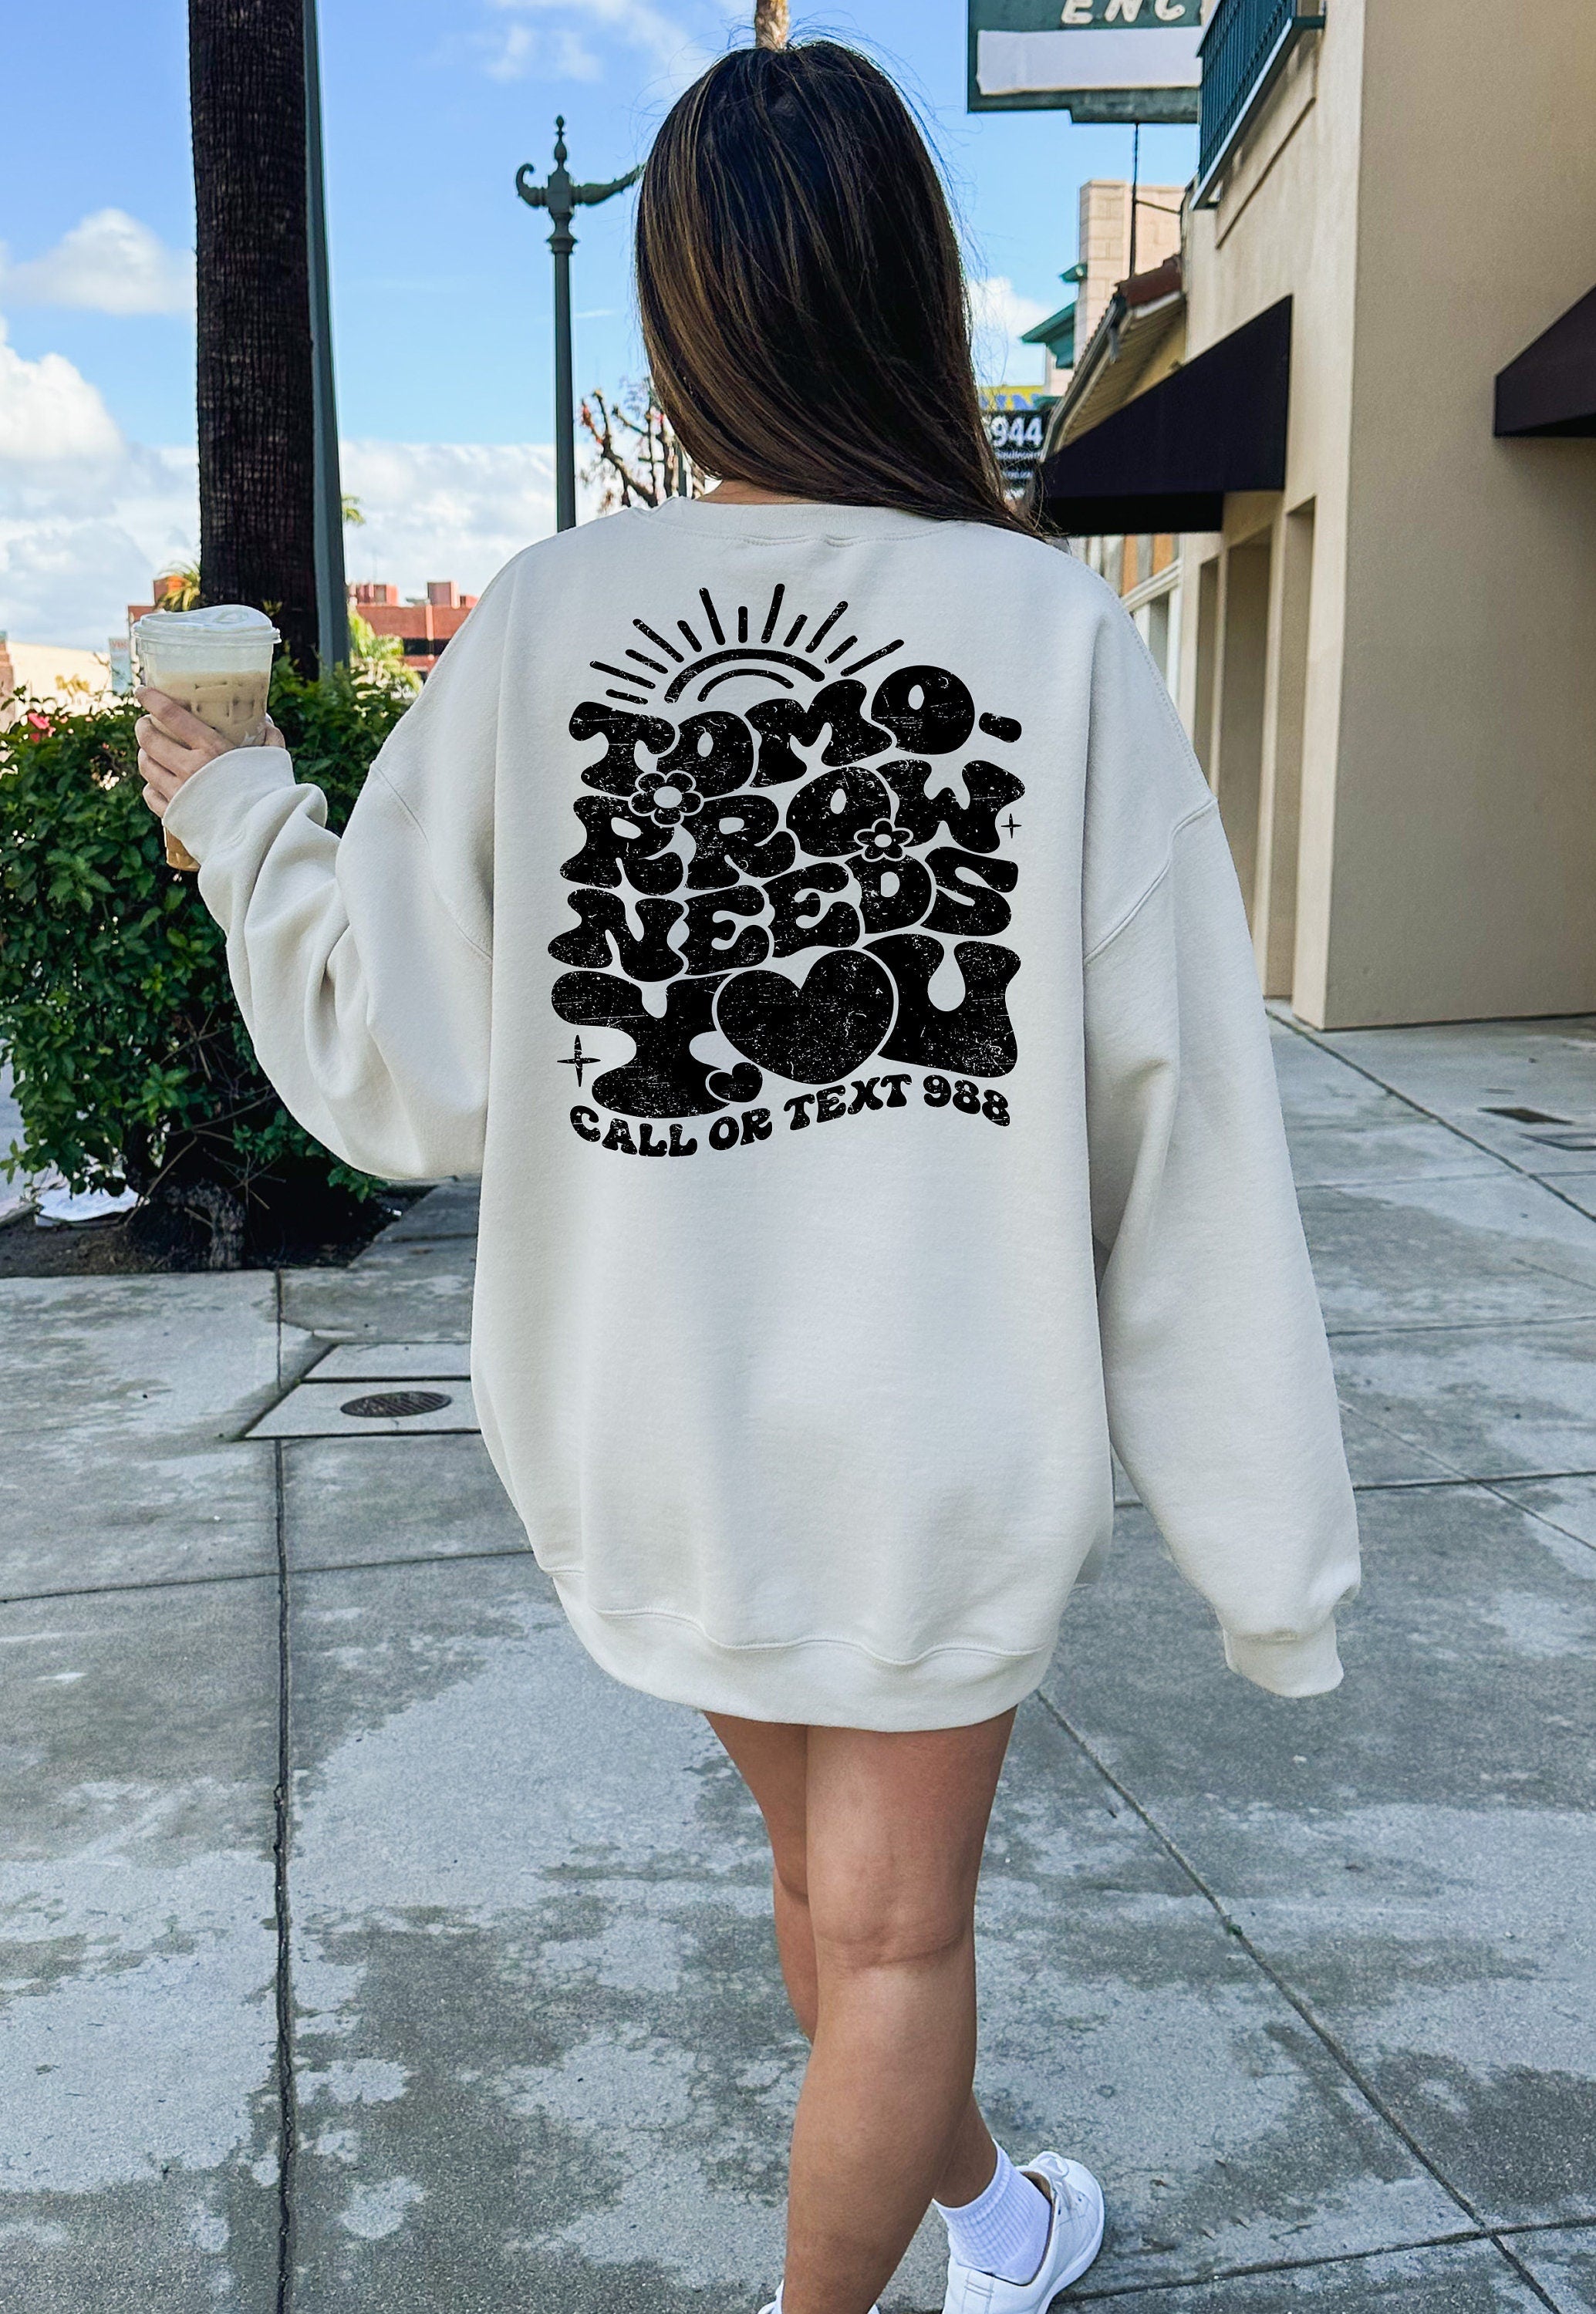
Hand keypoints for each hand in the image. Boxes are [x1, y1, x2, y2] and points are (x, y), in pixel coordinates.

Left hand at [135, 688, 284, 819]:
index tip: (142, 691)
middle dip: (143, 727)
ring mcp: (178, 793)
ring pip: (146, 766)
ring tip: (150, 751)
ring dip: (144, 754)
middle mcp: (188, 769)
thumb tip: (265, 722)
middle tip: (147, 723)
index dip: (153, 699)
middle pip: (149, 739)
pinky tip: (156, 782)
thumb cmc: (271, 796)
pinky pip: (150, 795)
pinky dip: (150, 786)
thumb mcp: (273, 761)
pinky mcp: (174, 816)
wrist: (264, 838)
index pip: (171, 715)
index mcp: (211, 749)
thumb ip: (269, 738)